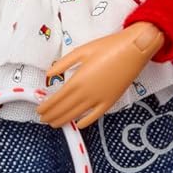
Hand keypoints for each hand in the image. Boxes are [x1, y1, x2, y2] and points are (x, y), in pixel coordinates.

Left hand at [36, 22, 164, 128]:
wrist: (134, 50)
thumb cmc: (108, 47)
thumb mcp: (81, 51)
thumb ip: (63, 64)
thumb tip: (49, 73)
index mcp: (77, 80)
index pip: (57, 99)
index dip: (46, 106)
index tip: (39, 110)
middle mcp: (86, 93)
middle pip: (65, 109)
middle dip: (52, 115)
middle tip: (43, 119)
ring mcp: (99, 99)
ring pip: (77, 114)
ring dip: (64, 120)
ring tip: (55, 124)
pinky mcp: (111, 101)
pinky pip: (95, 115)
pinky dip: (86, 122)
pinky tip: (79, 125)